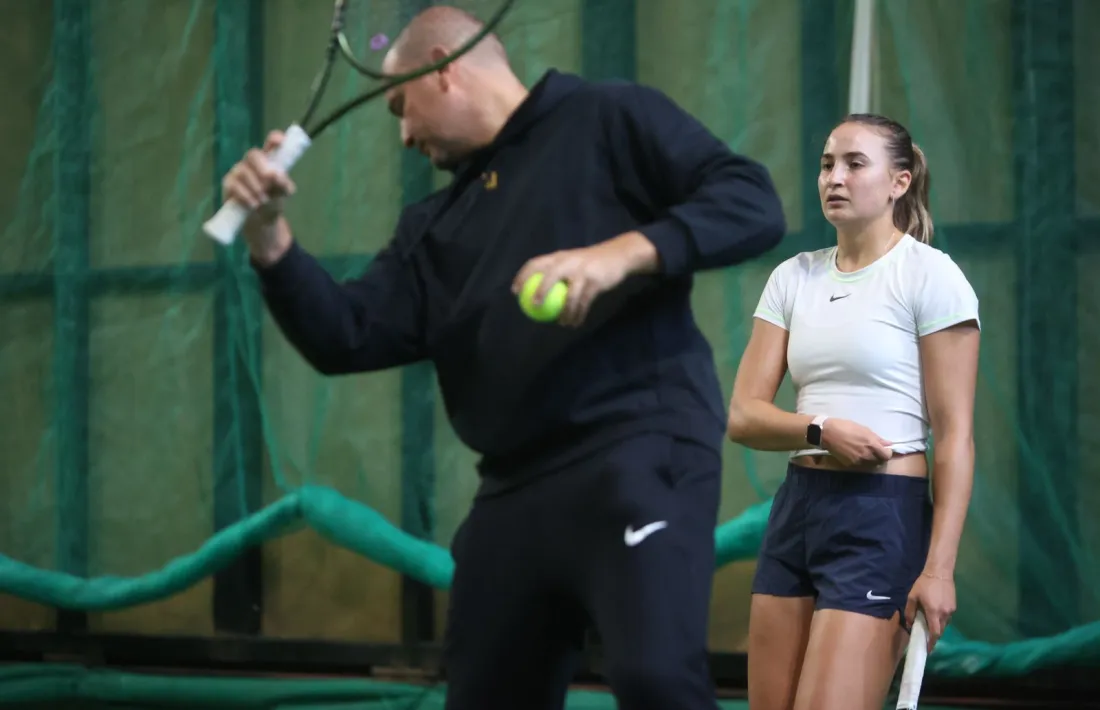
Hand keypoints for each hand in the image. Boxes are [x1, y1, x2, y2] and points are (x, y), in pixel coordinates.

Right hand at [221, 131, 297, 259]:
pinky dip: (245, 195)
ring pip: (243, 171)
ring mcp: (239, 172)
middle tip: (269, 180)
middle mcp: (252, 163)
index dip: (274, 139)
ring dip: (255, 186)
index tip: (280, 142)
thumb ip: (284, 184)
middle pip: (253, 154)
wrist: (261, 221)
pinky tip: (252, 204)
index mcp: (269, 161)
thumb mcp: (283, 194)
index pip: (270, 144)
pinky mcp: (229, 184)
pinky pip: (234, 185)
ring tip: (263, 200)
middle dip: (261, 166)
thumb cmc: (273, 201)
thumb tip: (277, 175)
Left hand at [511, 233, 656, 326]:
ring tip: (562, 323)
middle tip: (534, 306)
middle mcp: (569, 261)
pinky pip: (583, 302)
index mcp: (559, 256)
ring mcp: (583, 271)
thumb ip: (555, 272)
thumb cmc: (589, 262)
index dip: (522, 276)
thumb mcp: (571, 261)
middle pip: (550, 276)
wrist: (618, 256)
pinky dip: (578, 314)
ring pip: (569, 295)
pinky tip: (575, 323)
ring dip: (564, 312)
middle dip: (540, 291)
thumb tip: (534, 292)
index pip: (535, 263)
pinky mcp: (595, 281)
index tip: (515, 292)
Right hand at [819, 418, 892, 466]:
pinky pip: (860, 465)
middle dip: (879, 457)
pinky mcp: (850, 465)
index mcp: (871, 445)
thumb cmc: (846, 427)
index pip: (887, 456)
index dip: (887, 453)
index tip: (884, 449)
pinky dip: (861, 461)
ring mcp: (858, 461)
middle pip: (880, 462)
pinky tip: (855, 454)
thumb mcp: (864, 429)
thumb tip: (888, 443)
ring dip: (871, 460)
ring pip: (870, 465)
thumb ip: (877, 438)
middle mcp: (866, 455)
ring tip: (865, 452)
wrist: (827, 433)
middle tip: (874, 450)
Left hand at [905, 572, 955, 652]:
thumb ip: (910, 612)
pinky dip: (941, 619)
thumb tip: (910, 625)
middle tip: (926, 638)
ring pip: (944, 624)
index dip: (931, 643)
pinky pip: (947, 617)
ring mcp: (951, 610)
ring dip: (938, 627)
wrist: (939, 572)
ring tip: (930, 625)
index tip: (928, 649)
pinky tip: (935, 614)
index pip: (935, 633)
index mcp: (933, 612)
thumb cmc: (924, 584)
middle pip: (940, 631)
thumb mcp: (912, 597)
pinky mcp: (954, 606)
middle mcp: (944, 614)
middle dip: (934, 636)